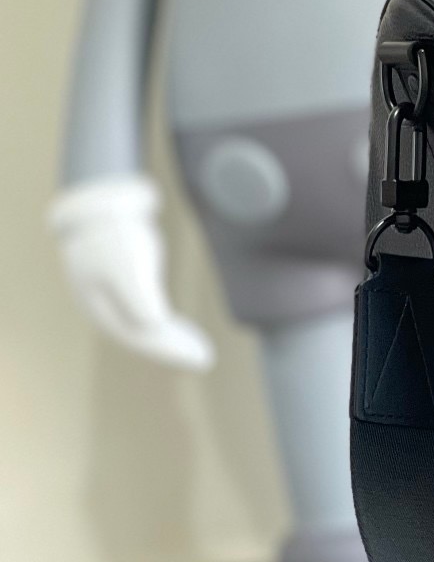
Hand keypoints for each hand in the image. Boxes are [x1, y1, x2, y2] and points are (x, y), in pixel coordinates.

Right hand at [49, 176, 214, 371]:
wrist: (102, 201)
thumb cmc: (114, 232)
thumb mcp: (126, 261)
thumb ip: (138, 294)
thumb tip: (153, 324)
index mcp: (100, 307)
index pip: (138, 337)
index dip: (169, 351)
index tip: (202, 360)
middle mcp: (104, 306)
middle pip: (140, 336)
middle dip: (171, 349)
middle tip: (205, 361)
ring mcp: (113, 295)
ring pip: (143, 327)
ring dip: (168, 340)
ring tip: (199, 352)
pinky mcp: (125, 282)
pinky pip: (146, 312)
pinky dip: (163, 323)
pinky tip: (178, 328)